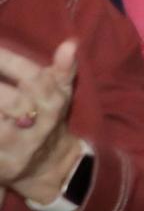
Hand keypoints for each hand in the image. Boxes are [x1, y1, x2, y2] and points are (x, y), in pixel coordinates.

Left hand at [0, 39, 81, 204]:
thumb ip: (63, 69)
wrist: (49, 165)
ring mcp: (20, 148)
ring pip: (0, 131)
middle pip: (13, 103)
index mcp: (53, 102)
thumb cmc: (49, 118)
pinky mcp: (4, 166)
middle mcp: (40, 125)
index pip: (33, 77)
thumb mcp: (60, 93)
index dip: (8, 62)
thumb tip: (70, 44)